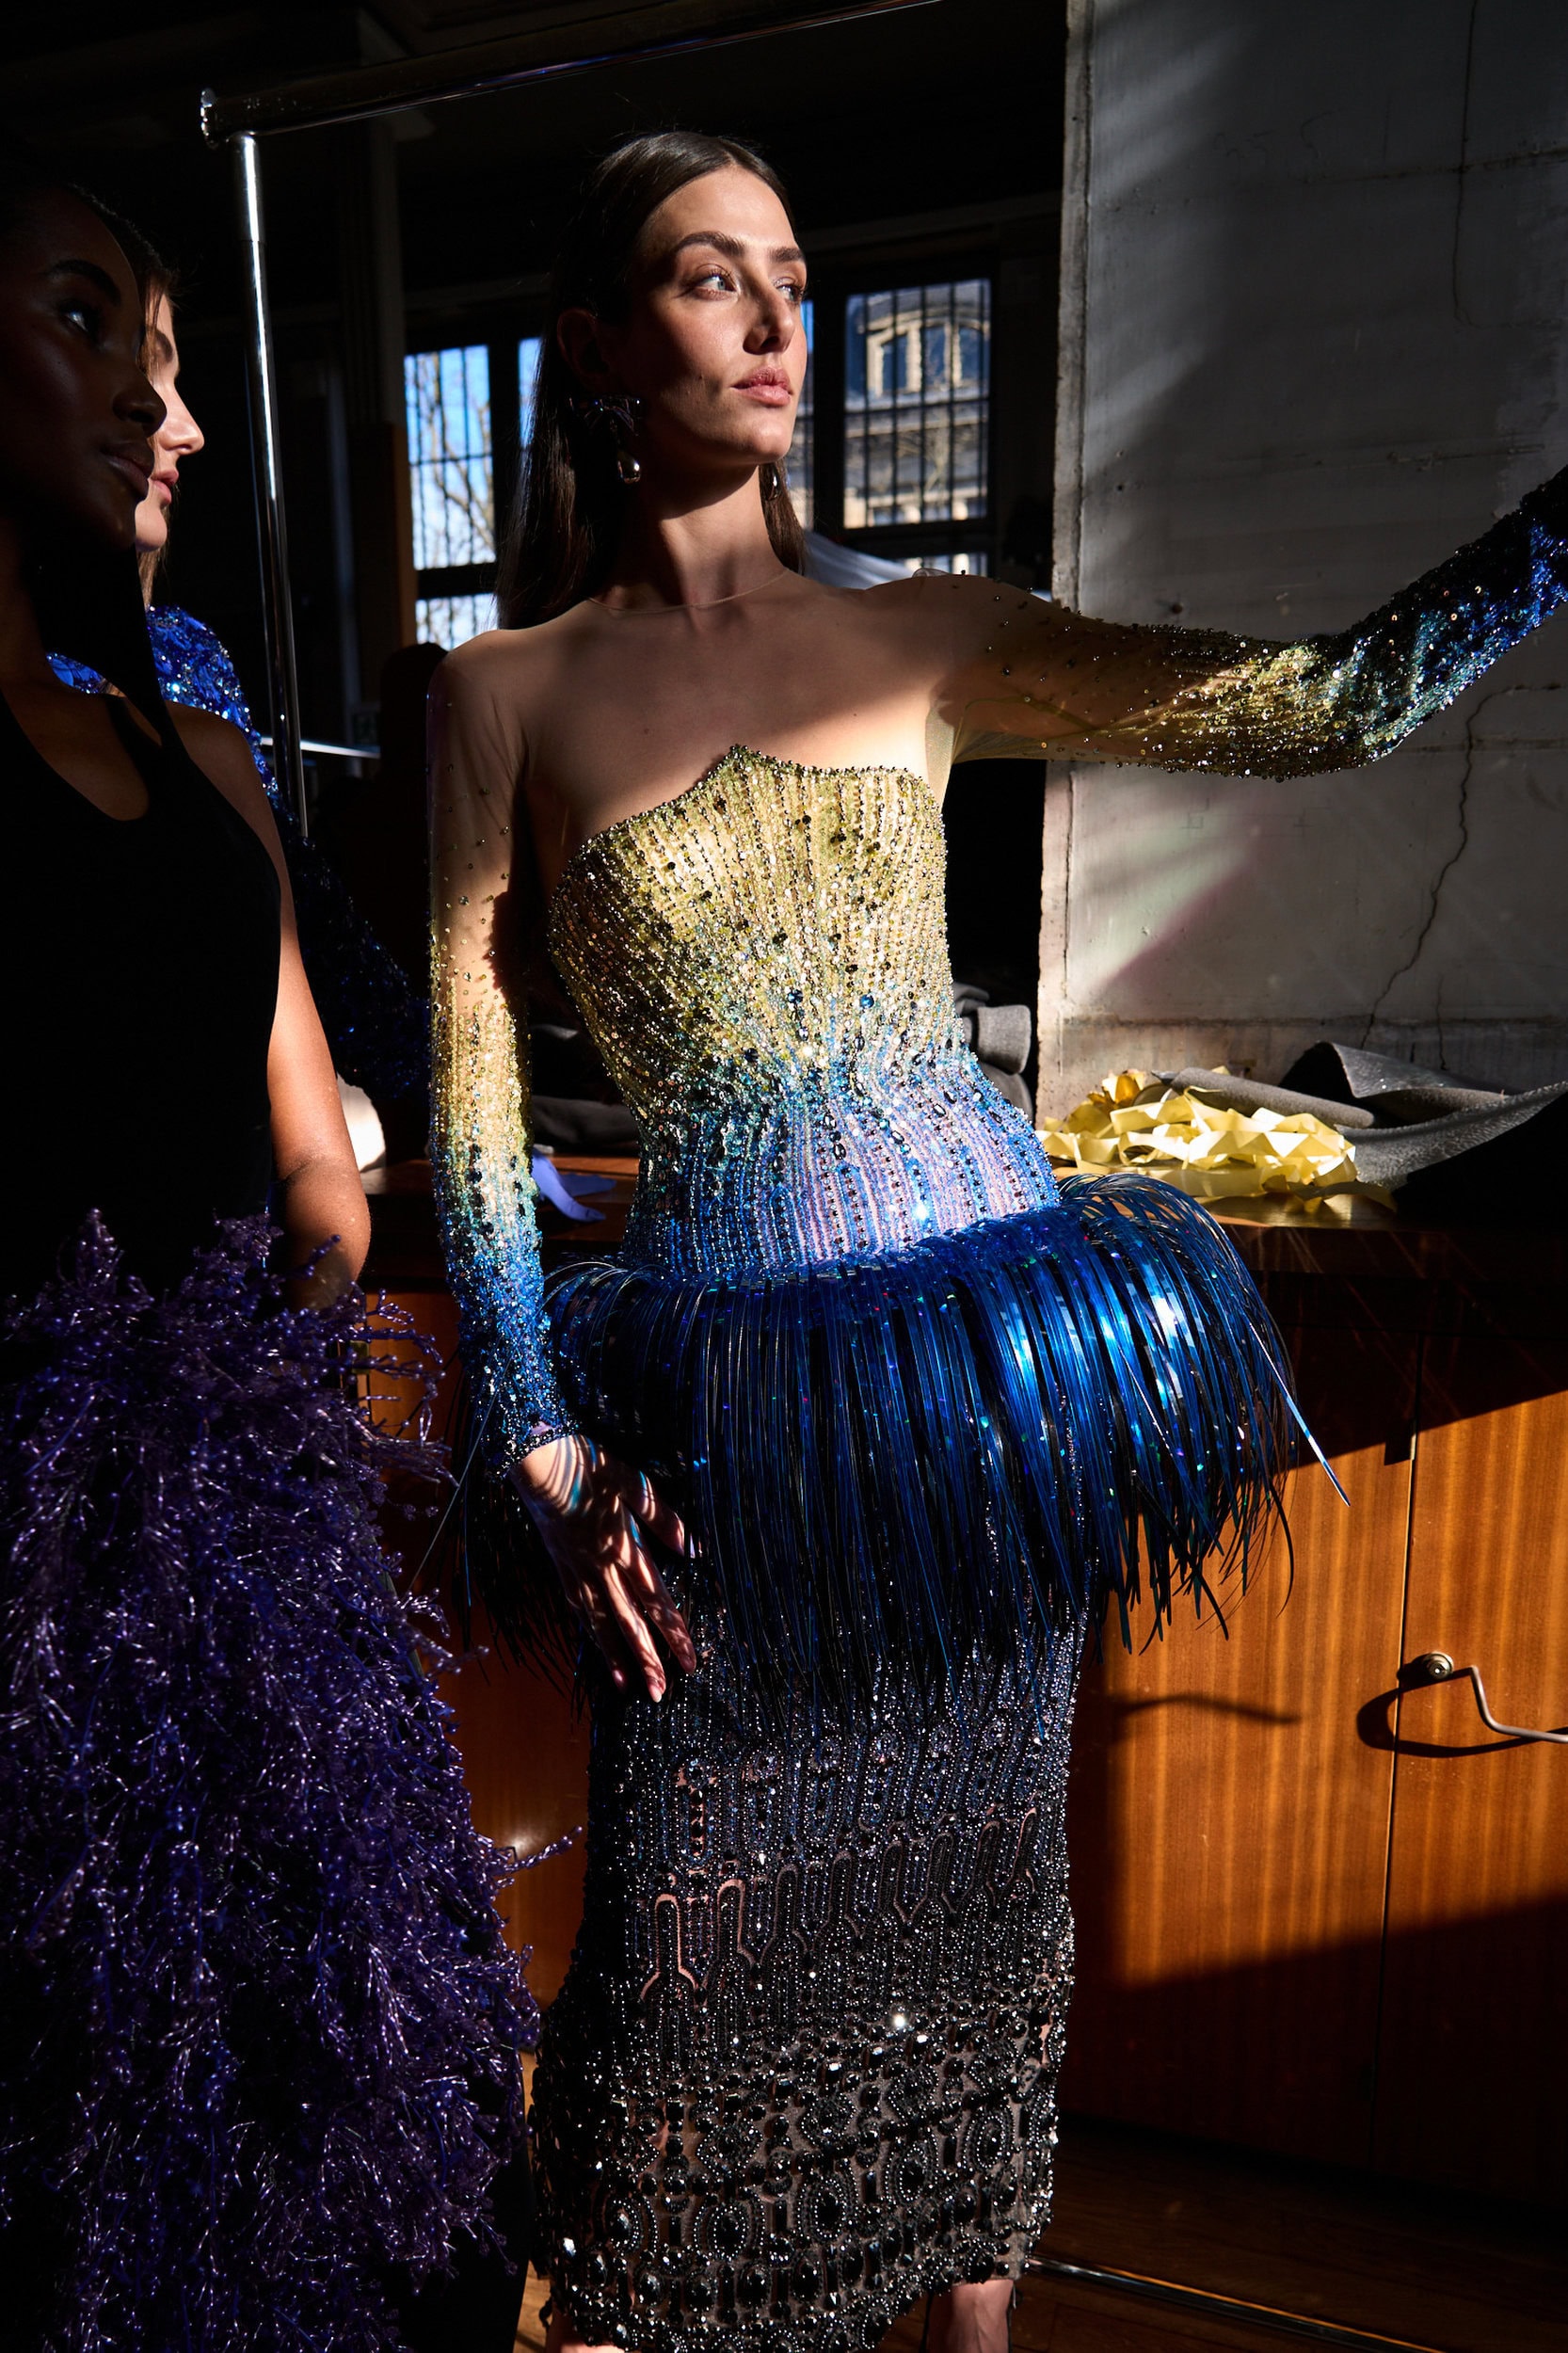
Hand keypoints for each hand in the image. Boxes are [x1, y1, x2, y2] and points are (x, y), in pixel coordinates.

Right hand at [513, 1436, 695, 1699]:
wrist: (535, 1459)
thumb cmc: (587, 1464)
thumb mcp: (633, 1482)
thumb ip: (662, 1517)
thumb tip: (690, 1549)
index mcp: (624, 1548)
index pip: (656, 1601)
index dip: (674, 1633)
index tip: (690, 1661)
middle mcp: (601, 1567)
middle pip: (629, 1622)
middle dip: (647, 1659)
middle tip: (660, 1694)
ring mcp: (576, 1570)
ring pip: (600, 1622)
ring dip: (616, 1657)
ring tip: (628, 1687)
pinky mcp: (559, 1565)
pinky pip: (577, 1607)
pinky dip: (589, 1631)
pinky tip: (597, 1644)